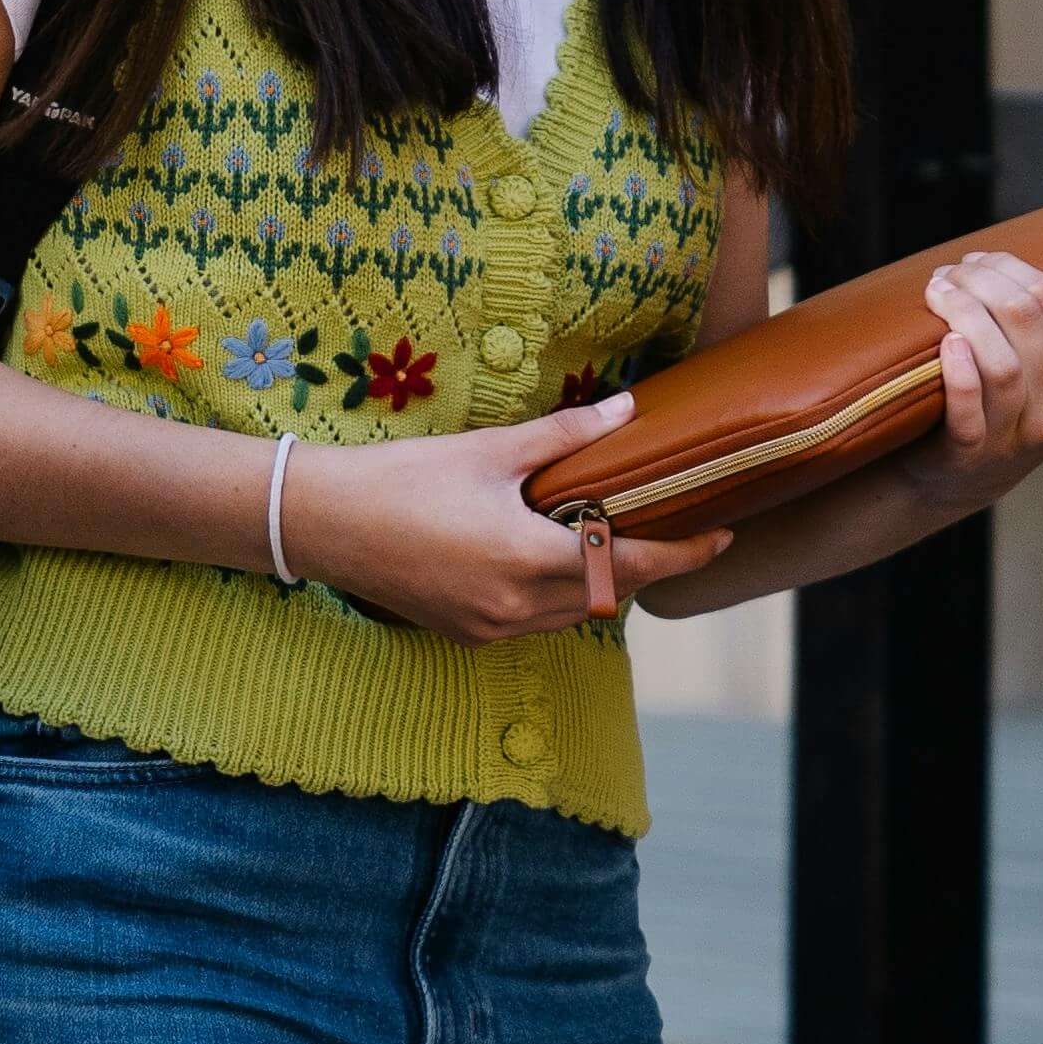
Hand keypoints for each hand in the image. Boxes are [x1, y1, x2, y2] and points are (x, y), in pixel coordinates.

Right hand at [285, 393, 732, 646]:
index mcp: (531, 559)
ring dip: (602, 583)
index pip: (634, 565)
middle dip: (644, 566)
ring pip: (575, 613)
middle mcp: (518, 606)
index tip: (722, 537)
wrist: (321, 522)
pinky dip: (557, 595)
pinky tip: (549, 561)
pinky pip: (536, 621)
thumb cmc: (401, 479)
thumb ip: (566, 436)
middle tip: (671, 528)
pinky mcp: (467, 633)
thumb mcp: (488, 451)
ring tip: (613, 541)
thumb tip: (628, 410)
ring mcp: (492, 627)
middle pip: (611, 595)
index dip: (685, 554)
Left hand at [893, 253, 1042, 517]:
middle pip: (1025, 321)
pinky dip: (959, 373)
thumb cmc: (1026, 410)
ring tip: (938, 288)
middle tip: (954, 269)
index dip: (1022, 273)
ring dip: (964, 312)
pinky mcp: (970, 452)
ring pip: (1001, 362)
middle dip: (984, 280)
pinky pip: (969, 410)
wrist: (969, 475)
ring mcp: (1017, 437)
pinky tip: (946, 341)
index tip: (990, 261)